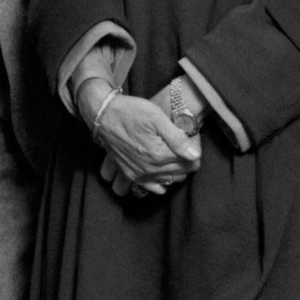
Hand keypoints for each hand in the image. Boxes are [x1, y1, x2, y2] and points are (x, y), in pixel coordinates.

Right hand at [86, 92, 200, 196]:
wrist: (103, 115)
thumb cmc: (130, 112)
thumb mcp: (157, 117)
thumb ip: (178, 138)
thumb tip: (195, 155)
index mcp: (159, 155)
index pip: (192, 161)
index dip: (195, 147)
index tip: (190, 137)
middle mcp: (150, 169)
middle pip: (183, 172)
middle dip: (187, 158)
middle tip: (182, 142)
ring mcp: (139, 175)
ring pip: (171, 181)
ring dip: (176, 170)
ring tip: (171, 153)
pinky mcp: (131, 175)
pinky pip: (154, 188)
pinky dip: (161, 181)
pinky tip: (160, 167)